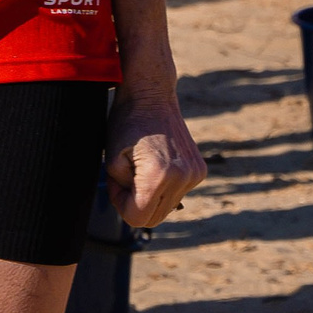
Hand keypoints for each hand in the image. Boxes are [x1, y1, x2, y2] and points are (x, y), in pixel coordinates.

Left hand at [102, 92, 206, 230]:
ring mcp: (194, 174)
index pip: (137, 218)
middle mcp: (183, 177)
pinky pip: (177, 194)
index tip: (116, 183)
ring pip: (166, 208)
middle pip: (153, 218)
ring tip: (140, 169)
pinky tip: (156, 165)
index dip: (120, 204)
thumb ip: (121, 190)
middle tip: (125, 177)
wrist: (151, 94)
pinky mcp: (199, 170)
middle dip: (134, 203)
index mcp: (160, 175)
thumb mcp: (112, 159)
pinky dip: (163, 188)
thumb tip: (134, 206)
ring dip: (149, 196)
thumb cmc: (127, 122)